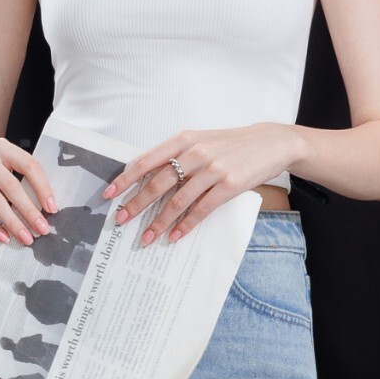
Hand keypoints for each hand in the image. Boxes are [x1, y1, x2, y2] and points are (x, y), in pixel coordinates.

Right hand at [0, 137, 57, 245]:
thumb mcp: (3, 171)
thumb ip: (20, 183)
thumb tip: (44, 212)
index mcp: (2, 148)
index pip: (28, 165)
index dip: (42, 188)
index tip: (52, 209)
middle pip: (10, 184)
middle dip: (28, 210)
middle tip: (41, 229)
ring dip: (11, 221)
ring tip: (24, 237)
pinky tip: (2, 236)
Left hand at [100, 124, 298, 244]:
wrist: (270, 143)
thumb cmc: (231, 144)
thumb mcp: (201, 141)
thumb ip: (177, 156)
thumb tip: (148, 178)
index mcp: (183, 140)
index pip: (146, 161)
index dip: (125, 179)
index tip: (109, 194)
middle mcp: (195, 153)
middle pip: (157, 183)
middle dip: (136, 204)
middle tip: (120, 220)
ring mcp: (212, 170)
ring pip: (177, 200)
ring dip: (159, 222)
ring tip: (145, 238)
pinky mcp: (228, 185)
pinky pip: (200, 210)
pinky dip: (185, 225)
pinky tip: (174, 236)